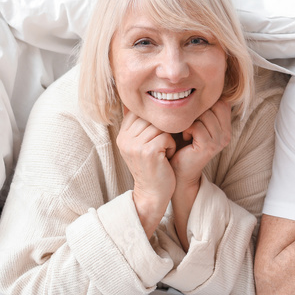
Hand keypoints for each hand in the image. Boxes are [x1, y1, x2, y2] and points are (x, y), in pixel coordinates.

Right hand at [116, 109, 176, 234]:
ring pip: (160, 126)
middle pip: (151, 117)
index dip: (155, 121)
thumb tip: (150, 101)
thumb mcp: (143, 145)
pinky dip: (171, 146)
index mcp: (122, 135)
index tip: (159, 135)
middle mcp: (125, 139)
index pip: (140, 112)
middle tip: (163, 146)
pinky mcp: (148, 152)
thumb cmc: (154, 167)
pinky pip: (166, 136)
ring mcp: (135, 145)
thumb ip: (143, 126)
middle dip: (163, 130)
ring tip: (163, 151)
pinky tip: (166, 157)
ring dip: (168, 138)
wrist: (153, 194)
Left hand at [170, 99, 232, 191]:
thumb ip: (201, 109)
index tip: (194, 117)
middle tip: (189, 124)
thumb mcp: (195, 124)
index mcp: (226, 127)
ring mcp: (219, 141)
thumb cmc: (182, 145)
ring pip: (205, 115)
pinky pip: (197, 126)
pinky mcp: (208, 147)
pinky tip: (185, 137)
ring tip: (186, 132)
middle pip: (215, 105)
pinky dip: (186, 129)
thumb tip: (198, 85)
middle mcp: (226, 134)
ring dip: (191, 121)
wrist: (178, 171)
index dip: (206, 104)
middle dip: (198, 111)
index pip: (222, 101)